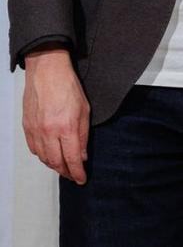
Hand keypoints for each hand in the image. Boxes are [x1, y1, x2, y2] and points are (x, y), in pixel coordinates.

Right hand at [23, 47, 89, 184]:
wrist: (47, 73)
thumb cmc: (68, 87)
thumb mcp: (85, 110)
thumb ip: (83, 135)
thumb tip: (82, 155)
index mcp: (66, 128)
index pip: (72, 158)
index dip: (77, 172)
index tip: (81, 179)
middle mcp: (49, 132)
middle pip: (56, 162)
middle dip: (65, 172)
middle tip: (73, 175)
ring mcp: (35, 131)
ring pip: (43, 158)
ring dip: (54, 165)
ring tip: (63, 167)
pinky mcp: (27, 128)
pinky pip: (33, 149)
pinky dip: (42, 156)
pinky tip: (49, 155)